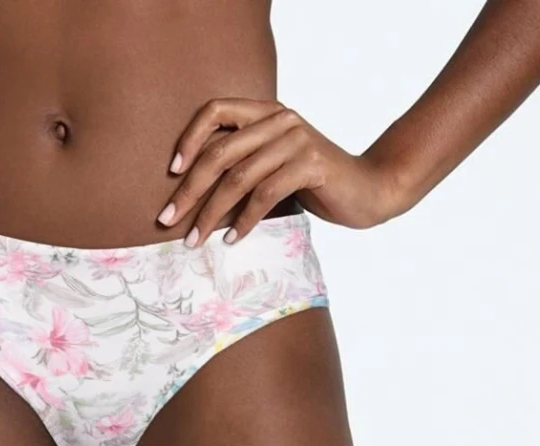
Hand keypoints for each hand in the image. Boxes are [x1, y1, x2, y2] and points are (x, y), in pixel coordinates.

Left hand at [157, 98, 406, 248]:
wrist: (370, 190)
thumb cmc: (318, 185)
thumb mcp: (277, 168)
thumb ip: (247, 166)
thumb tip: (198, 194)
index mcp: (268, 113)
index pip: (216, 110)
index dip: (190, 137)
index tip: (172, 171)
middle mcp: (280, 119)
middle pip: (220, 151)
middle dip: (190, 189)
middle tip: (169, 219)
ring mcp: (296, 140)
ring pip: (239, 177)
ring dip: (212, 213)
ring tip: (195, 240)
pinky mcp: (310, 165)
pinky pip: (265, 194)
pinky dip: (244, 221)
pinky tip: (232, 240)